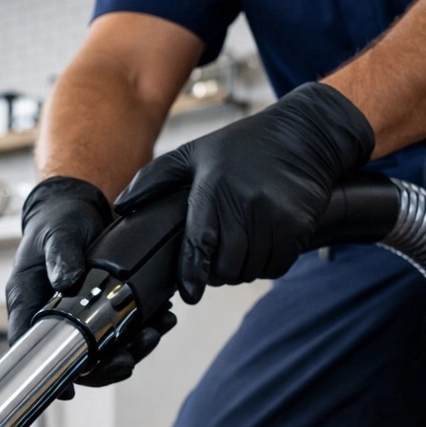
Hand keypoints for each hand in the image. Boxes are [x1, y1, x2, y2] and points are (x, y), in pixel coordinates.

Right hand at [4, 176, 176, 397]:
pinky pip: (123, 334)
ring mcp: (80, 319)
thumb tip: (66, 280)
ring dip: (132, 350)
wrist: (79, 209)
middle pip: (74, 360)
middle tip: (129, 359)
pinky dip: (144, 332)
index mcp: (30, 303)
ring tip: (155, 332)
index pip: (30, 348)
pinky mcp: (104, 313)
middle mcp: (53, 318)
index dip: (48, 374)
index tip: (70, 389)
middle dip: (105, 366)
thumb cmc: (58, 222)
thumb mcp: (58, 232)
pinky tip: (162, 319)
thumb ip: (61, 253)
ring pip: (103, 353)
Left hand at [114, 82, 375, 303]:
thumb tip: (120, 206)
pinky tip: (261, 244)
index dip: (193, 275)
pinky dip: (266, 264)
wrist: (304, 134)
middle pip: (226, 267)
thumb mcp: (194, 153)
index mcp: (213, 187)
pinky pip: (276, 266)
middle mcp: (245, 203)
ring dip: (241, 269)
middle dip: (217, 271)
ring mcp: (275, 216)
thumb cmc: (243, 147)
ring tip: (238, 247)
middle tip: (216, 258)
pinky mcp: (298, 225)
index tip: (191, 292)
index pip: (199, 245)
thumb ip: (154, 179)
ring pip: (250, 271)